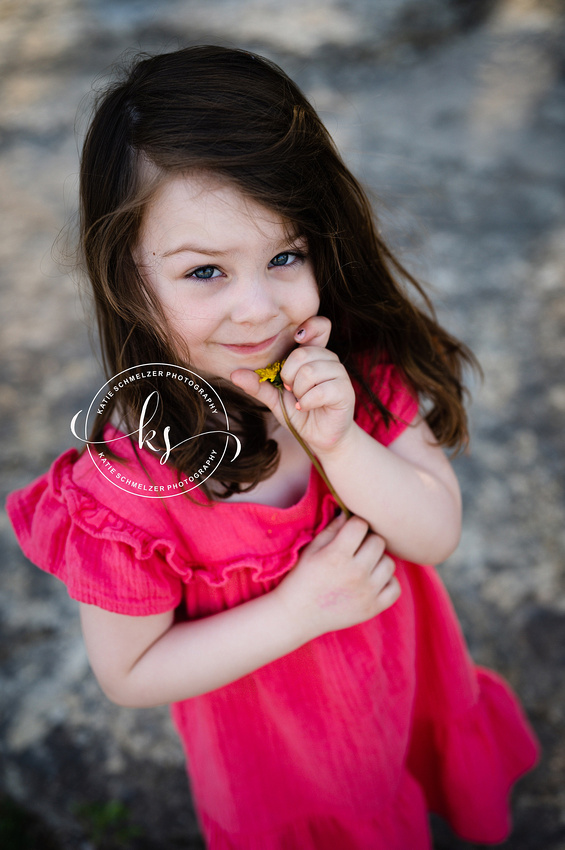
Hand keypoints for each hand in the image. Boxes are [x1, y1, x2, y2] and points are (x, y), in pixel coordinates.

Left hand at [231, 316, 356, 454]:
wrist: (319, 438)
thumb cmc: (300, 414)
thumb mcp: (275, 398)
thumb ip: (258, 385)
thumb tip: (234, 374)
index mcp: (313, 355)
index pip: (320, 326)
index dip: (310, 326)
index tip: (297, 338)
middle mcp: (329, 360)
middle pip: (302, 354)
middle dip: (288, 376)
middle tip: (290, 389)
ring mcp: (339, 374)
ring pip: (310, 371)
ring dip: (298, 391)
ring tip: (300, 399)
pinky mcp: (345, 392)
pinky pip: (321, 390)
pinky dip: (307, 402)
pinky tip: (305, 407)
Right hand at [273, 512, 400, 642]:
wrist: (296, 616)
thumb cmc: (301, 578)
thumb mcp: (312, 549)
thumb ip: (332, 528)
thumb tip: (350, 512)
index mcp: (337, 556)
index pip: (361, 525)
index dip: (355, 524)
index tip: (349, 531)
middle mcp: (355, 573)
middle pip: (379, 542)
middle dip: (368, 540)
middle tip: (357, 548)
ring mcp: (367, 593)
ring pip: (390, 563)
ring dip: (378, 561)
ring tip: (364, 565)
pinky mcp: (373, 608)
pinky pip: (395, 587)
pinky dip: (387, 582)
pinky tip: (372, 581)